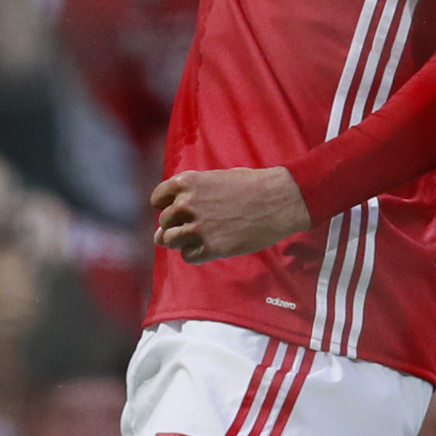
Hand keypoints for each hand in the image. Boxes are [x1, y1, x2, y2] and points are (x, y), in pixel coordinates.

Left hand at [150, 166, 307, 262]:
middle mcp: (186, 204)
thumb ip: (189, 196)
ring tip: (203, 236)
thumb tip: (161, 228)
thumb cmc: (250, 186)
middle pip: (164, 223)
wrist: (279, 200)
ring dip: (182, 241)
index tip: (182, 210)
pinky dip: (196, 253)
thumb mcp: (215, 178)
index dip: (167, 206)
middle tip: (201, 224)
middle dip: (178, 225)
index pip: (157, 199)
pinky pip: (188, 256)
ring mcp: (197, 227)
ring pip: (170, 241)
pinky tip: (212, 245)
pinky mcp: (210, 248)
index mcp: (186, 183)